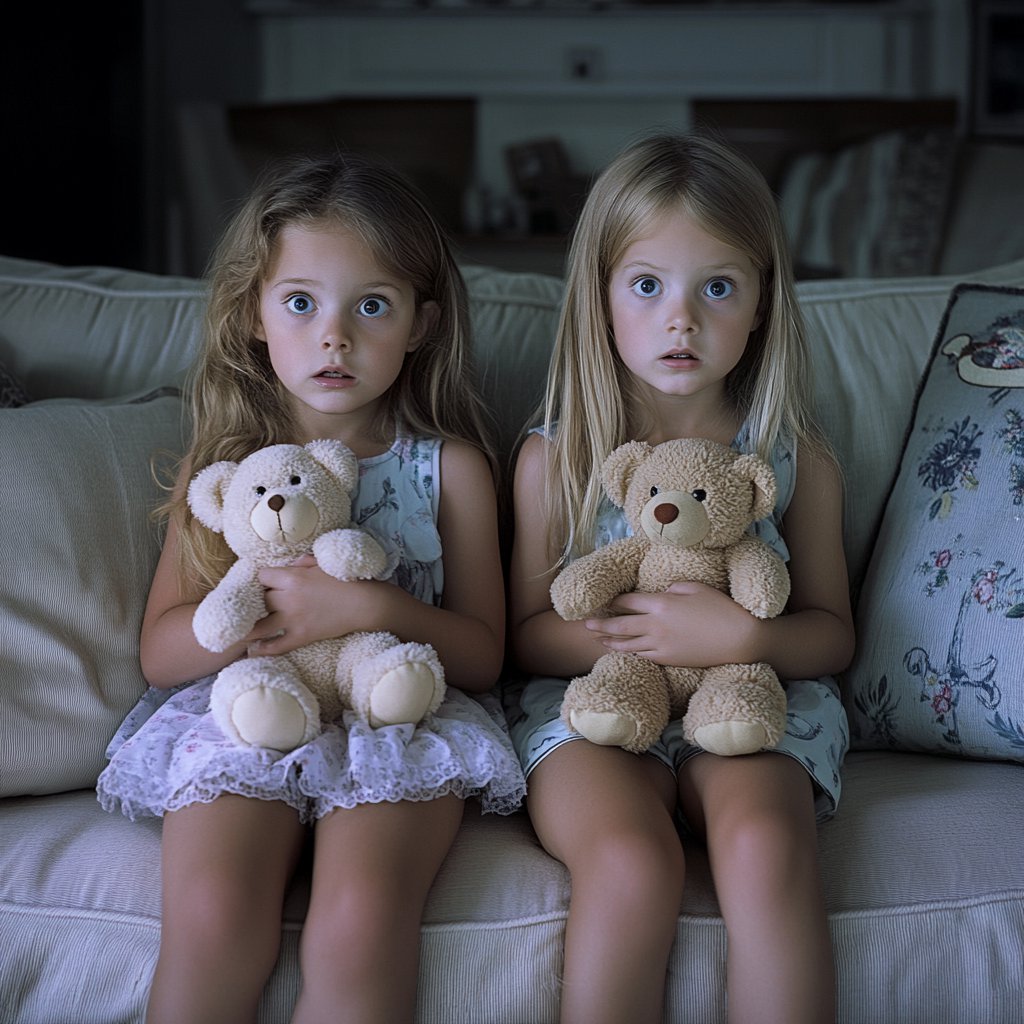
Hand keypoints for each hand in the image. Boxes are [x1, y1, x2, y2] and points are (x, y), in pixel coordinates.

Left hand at [244, 555, 400, 655]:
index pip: (261, 575)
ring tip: (235, 631)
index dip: (260, 578)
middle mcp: (288, 598)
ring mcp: (294, 619)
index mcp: (293, 577)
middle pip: (258, 599)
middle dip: (255, 600)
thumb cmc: (348, 579)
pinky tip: (251, 650)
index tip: (261, 582)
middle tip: (252, 604)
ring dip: (246, 628)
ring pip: (258, 626)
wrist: (367, 603)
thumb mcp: (324, 562)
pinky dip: (262, 649)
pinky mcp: (302, 636)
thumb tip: (289, 565)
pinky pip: (276, 645)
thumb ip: (302, 562)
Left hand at [584, 580, 760, 667]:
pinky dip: (629, 653)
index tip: (602, 600)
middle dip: (601, 624)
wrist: (741, 640)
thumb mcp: (697, 588)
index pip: (628, 601)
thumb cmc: (723, 609)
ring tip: (597, 640)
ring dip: (610, 641)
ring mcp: (661, 645)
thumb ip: (674, 588)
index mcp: (662, 604)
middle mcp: (657, 625)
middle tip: (585, 624)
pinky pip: (643, 656)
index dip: (613, 601)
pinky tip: (622, 652)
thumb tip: (662, 593)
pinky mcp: (669, 659)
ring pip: (628, 644)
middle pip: (620, 625)